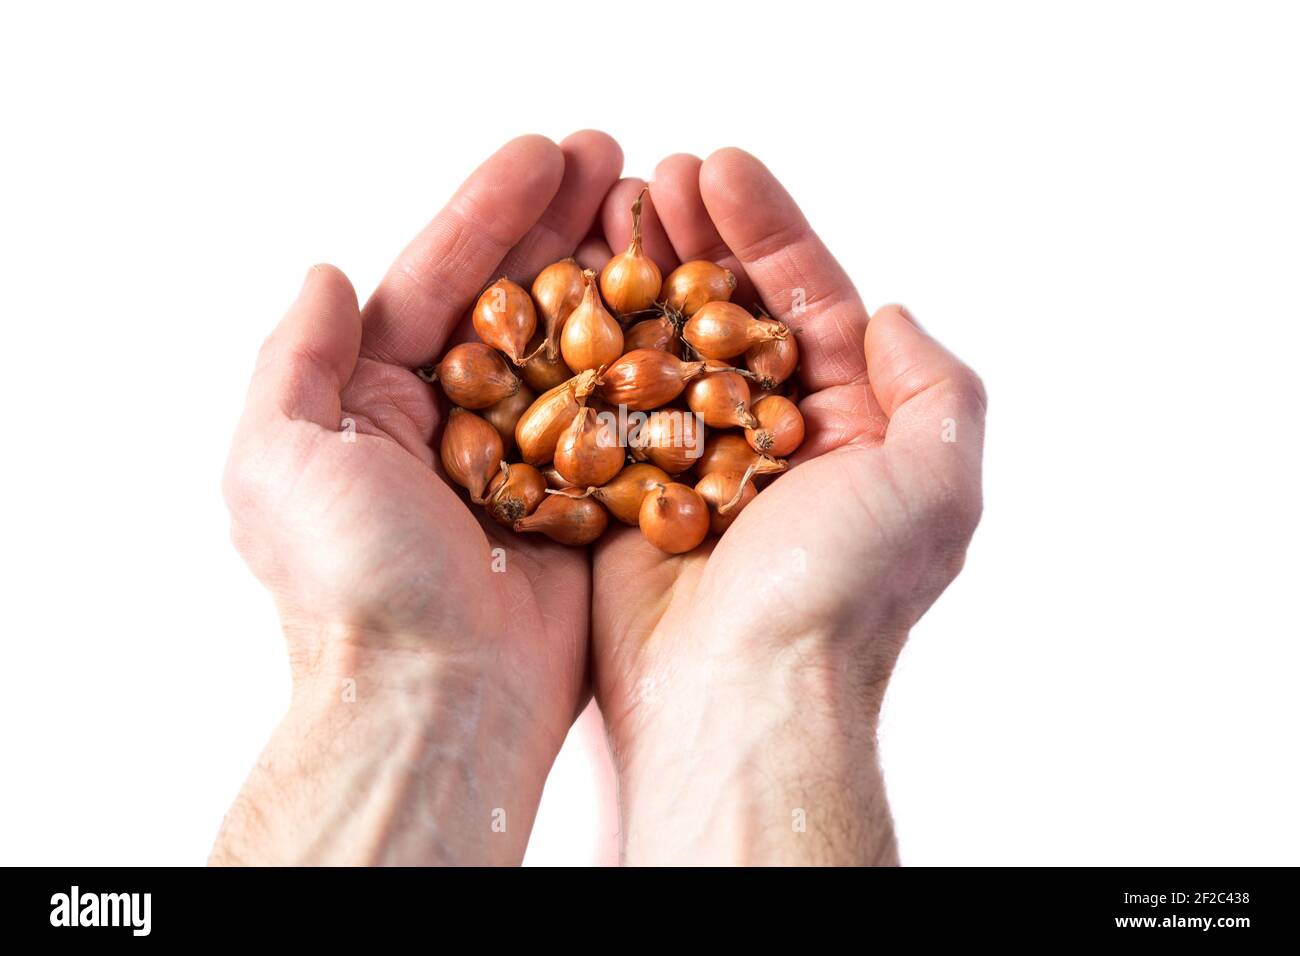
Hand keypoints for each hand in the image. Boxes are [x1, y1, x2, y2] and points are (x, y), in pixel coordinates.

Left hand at [212, 133, 622, 864]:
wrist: (439, 701)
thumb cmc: (354, 587)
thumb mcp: (279, 461)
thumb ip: (297, 360)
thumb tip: (327, 272)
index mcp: (373, 405)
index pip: (433, 282)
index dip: (486, 213)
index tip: (543, 154)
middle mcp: (448, 424)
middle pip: (512, 301)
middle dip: (559, 227)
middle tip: (614, 163)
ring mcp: (520, 461)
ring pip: (571, 348)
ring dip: (610, 279)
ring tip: (657, 214)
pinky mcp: (580, 501)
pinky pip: (615, 417)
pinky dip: (646, 361)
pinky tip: (684, 307)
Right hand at [589, 151, 985, 863]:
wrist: (739, 699)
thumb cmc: (841, 594)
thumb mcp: (937, 482)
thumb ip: (937, 387)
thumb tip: (891, 312)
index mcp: (850, 428)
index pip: (809, 301)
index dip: (770, 229)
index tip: (722, 167)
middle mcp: (772, 438)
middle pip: (729, 311)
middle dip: (695, 237)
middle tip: (655, 173)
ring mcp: (695, 463)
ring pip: (664, 346)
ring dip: (638, 275)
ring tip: (606, 206)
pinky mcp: (628, 493)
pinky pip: (608, 405)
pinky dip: (590, 346)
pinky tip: (566, 289)